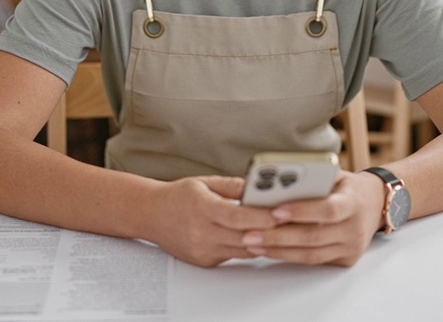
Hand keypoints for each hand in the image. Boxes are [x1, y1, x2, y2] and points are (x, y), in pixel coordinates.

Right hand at [145, 175, 279, 267]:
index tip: (280, 213)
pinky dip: (248, 247)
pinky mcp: (205, 260)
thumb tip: (258, 187)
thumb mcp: (205, 182)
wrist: (151, 215)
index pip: (236, 216)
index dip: (260, 216)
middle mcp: (201, 231)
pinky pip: (234, 255)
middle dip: (269, 230)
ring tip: (280, 230)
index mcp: (202, 208)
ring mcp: (203, 249)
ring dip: (262, 241)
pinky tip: (259, 237)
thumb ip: (233, 185)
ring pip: (243, 249)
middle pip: (243, 235)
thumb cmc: (178, 197)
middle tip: (291, 222)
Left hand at [238, 170, 384, 266]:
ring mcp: (351, 247)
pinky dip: (288, 256)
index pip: (328, 210)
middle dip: (278, 236)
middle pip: (314, 236)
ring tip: (252, 243)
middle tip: (250, 234)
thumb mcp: (332, 175)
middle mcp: (355, 227)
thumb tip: (271, 181)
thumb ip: (308, 179)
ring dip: (278, 250)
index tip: (275, 211)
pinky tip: (269, 250)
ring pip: (311, 254)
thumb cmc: (344, 186)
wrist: (374, 203)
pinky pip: (313, 261)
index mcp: (353, 201)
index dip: (302, 211)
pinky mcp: (345, 260)